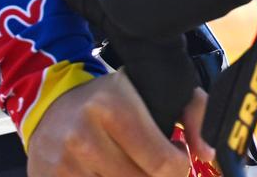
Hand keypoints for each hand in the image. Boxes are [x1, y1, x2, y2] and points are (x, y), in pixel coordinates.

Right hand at [26, 69, 209, 176]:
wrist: (49, 104)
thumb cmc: (108, 99)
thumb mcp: (148, 89)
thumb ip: (193, 111)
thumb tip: (207, 152)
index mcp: (113, 109)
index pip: (164, 164)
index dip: (179, 168)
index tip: (174, 159)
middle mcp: (85, 137)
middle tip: (151, 166)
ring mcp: (64, 165)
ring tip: (129, 167)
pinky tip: (107, 173)